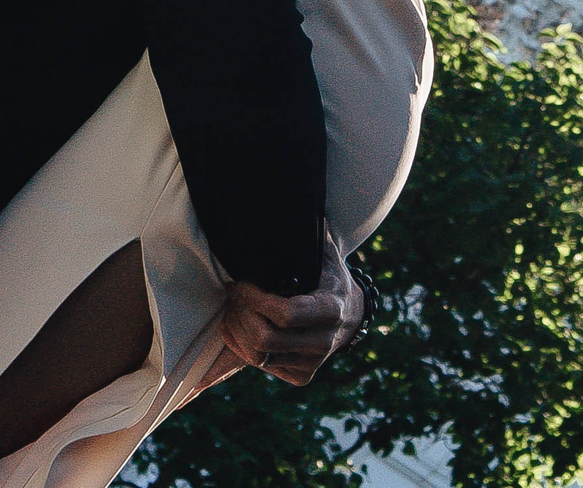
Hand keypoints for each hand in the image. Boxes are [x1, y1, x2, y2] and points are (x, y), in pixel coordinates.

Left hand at [217, 238, 362, 385]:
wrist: (349, 315)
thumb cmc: (328, 277)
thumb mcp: (324, 254)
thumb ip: (309, 234)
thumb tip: (294, 207)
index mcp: (331, 310)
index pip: (286, 315)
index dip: (256, 300)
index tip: (244, 283)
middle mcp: (324, 342)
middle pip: (265, 339)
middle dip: (241, 314)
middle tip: (233, 292)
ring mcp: (312, 363)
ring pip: (257, 356)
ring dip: (236, 329)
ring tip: (233, 306)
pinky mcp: (300, 376)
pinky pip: (259, 366)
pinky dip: (240, 345)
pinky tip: (238, 324)